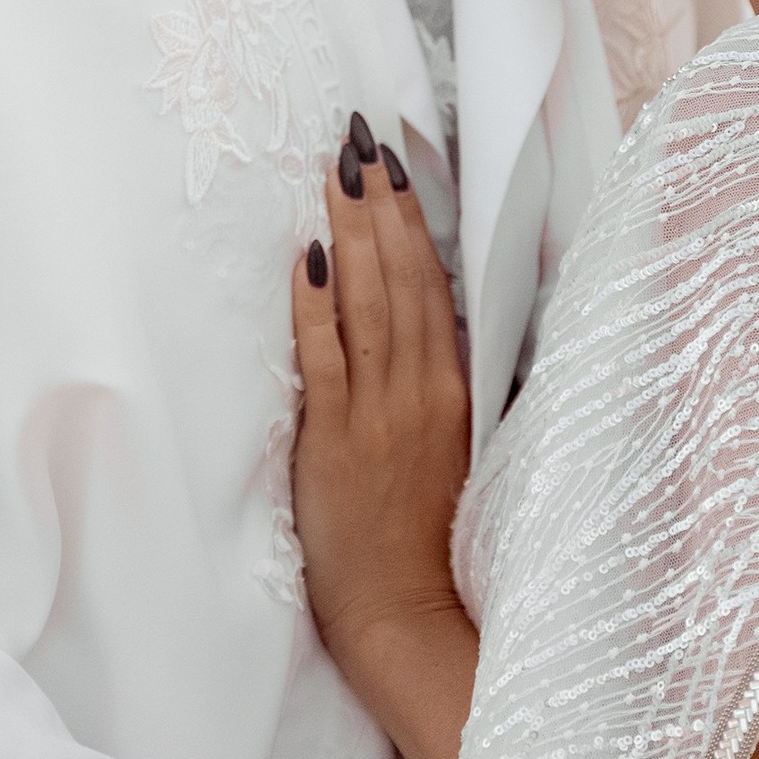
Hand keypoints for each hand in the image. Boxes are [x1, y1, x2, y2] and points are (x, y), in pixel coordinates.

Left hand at [291, 117, 476, 758]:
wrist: (410, 618)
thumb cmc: (426, 546)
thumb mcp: (448, 457)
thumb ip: (435, 395)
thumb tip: (420, 339)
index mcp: (453, 393)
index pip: (434, 288)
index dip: (414, 224)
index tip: (396, 167)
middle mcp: (423, 391)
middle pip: (403, 278)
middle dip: (381, 204)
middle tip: (360, 139)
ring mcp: (382, 412)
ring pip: (370, 302)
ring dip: (353, 232)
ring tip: (339, 172)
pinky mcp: (339, 440)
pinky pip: (325, 357)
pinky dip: (315, 305)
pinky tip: (304, 257)